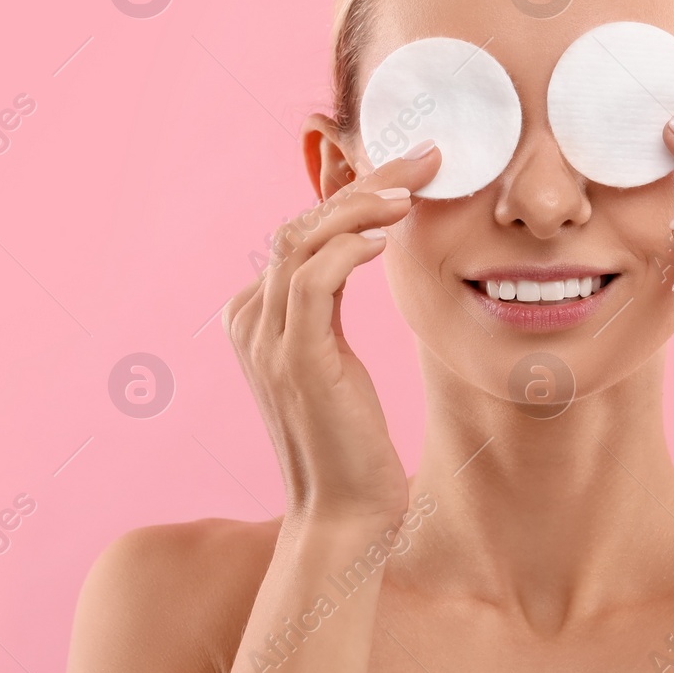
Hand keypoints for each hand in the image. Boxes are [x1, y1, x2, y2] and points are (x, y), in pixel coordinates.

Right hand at [223, 144, 441, 530]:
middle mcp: (251, 320)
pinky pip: (313, 280)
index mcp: (256, 317)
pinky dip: (348, 247)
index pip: (301, 231)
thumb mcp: (338, 363)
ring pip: (303, 241)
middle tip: (422, 156)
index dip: (352, 193)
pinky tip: (388, 235)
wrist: (344, 516)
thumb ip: (330, 312)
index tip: (407, 169)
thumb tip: (362, 256)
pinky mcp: (295, 358)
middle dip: (363, 181)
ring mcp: (266, 339)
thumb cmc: (352, 443)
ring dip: (361, 205)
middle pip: (301, 224)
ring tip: (414, 186)